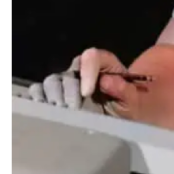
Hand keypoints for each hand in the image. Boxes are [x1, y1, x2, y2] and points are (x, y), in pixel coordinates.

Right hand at [27, 50, 151, 117]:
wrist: (121, 116)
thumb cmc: (129, 104)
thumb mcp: (133, 100)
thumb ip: (124, 90)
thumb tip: (108, 82)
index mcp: (103, 65)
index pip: (92, 57)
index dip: (88, 72)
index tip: (87, 93)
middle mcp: (82, 70)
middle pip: (69, 72)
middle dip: (69, 91)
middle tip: (73, 109)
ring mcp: (67, 82)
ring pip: (53, 81)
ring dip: (54, 97)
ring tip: (61, 112)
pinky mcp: (56, 95)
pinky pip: (41, 90)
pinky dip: (40, 98)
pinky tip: (45, 109)